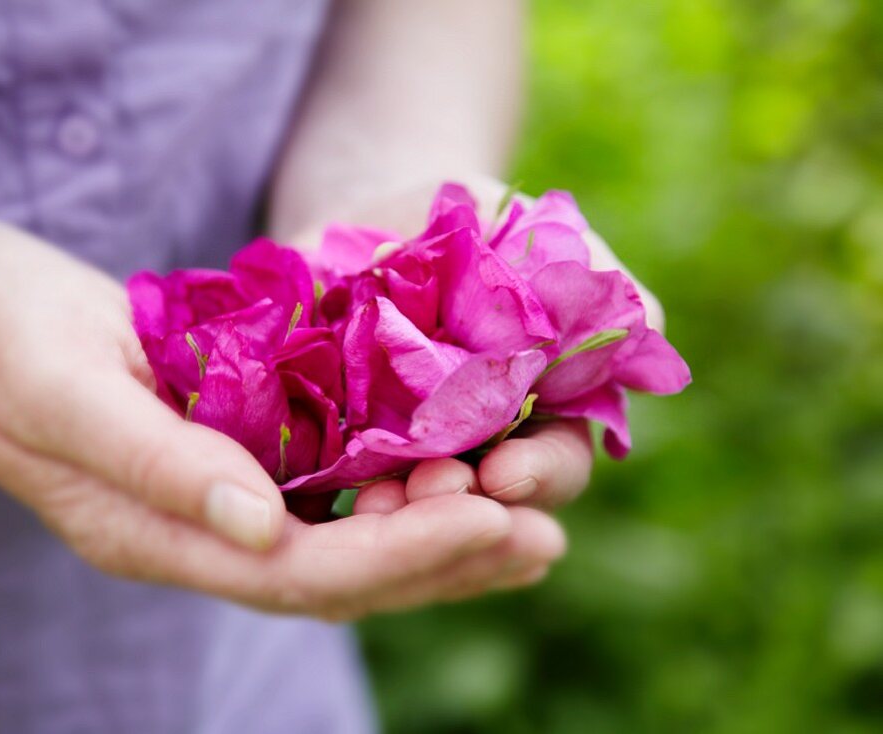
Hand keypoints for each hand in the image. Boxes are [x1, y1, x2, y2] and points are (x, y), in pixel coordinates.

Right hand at [0, 217, 564, 619]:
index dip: (397, 554)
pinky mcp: (229, 450)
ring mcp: (214, 497)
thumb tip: (263, 525)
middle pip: (338, 573)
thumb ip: (158, 463)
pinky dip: (395, 483)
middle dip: (442, 558)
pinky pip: (326, 486)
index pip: (295, 572)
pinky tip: (454, 463)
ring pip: (343, 539)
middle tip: (542, 535)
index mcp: (152, 534)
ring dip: (435, 533)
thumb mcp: (63, 390)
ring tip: (528, 518)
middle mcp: (196, 531)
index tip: (487, 518)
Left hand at [286, 175, 666, 585]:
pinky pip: (340, 490)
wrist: (371, 222)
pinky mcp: (337, 451)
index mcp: (540, 413)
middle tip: (431, 492)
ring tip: (373, 503)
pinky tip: (325, 491)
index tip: (504, 474)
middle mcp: (477, 452)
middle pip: (484, 508)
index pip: (553, 464)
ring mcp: (406, 457)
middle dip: (463, 506)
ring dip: (400, 516)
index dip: (536, 475)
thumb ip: (594, 278)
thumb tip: (644, 318)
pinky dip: (338, 494)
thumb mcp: (536, 235)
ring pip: (412, 512)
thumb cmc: (473, 227)